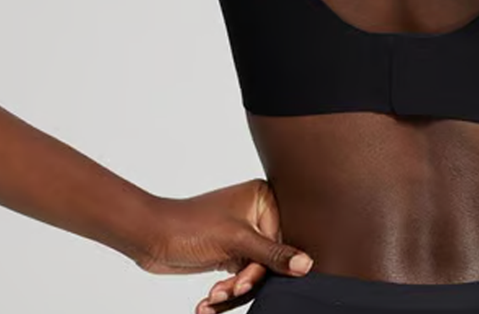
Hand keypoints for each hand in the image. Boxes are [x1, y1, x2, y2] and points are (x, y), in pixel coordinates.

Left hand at [136, 179, 312, 313]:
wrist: (151, 238)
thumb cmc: (190, 226)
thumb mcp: (236, 241)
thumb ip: (273, 255)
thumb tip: (306, 264)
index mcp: (264, 198)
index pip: (281, 241)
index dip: (265, 266)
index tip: (245, 281)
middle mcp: (256, 215)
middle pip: (268, 260)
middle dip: (244, 281)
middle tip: (226, 291)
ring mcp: (244, 235)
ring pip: (254, 273)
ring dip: (231, 291)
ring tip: (211, 298)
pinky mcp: (230, 252)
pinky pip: (239, 278)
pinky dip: (225, 293)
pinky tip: (208, 302)